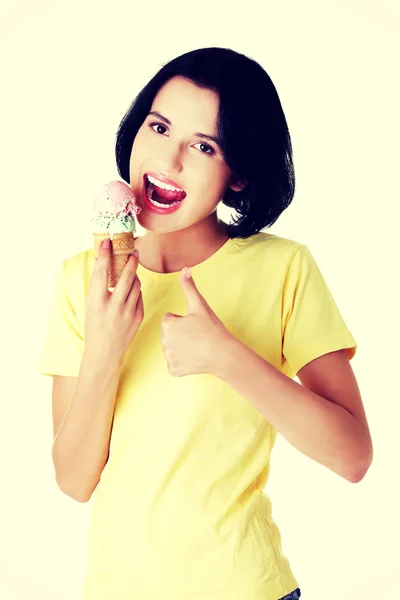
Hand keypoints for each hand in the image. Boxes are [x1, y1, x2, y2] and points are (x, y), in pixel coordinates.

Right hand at [85, 239, 143, 366]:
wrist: (104, 352)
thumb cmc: (94, 326)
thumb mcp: (90, 305)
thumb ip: (97, 285)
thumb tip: (100, 261)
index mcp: (97, 302)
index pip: (102, 272)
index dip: (104, 254)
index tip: (107, 242)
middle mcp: (113, 306)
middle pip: (126, 275)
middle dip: (131, 260)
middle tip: (133, 251)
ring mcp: (128, 312)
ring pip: (136, 284)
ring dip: (133, 276)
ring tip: (130, 272)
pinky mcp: (138, 316)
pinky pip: (140, 296)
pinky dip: (135, 291)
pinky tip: (130, 292)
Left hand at [160, 267, 232, 376]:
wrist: (224, 354)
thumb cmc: (212, 328)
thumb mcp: (200, 305)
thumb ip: (189, 287)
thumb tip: (185, 268)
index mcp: (168, 324)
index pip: (169, 319)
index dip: (182, 320)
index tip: (194, 325)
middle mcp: (164, 341)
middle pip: (168, 334)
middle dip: (179, 334)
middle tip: (196, 335)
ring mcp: (168, 357)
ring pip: (171, 348)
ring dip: (180, 347)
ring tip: (196, 346)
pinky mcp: (173, 370)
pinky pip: (174, 363)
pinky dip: (182, 362)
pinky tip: (194, 358)